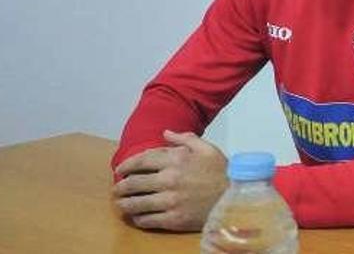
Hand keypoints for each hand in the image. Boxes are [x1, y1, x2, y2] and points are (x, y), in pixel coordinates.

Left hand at [112, 130, 228, 230]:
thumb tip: (165, 133)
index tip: (119, 171)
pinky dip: (138, 219)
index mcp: (176, 160)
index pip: (141, 161)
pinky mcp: (173, 219)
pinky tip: (137, 217)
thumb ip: (185, 139)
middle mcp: (169, 180)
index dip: (126, 166)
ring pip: (136, 203)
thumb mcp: (207, 149)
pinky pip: (147, 220)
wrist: (237, 197)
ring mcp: (170, 201)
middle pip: (133, 183)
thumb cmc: (222, 171)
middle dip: (120, 187)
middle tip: (117, 189)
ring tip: (121, 204)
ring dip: (124, 204)